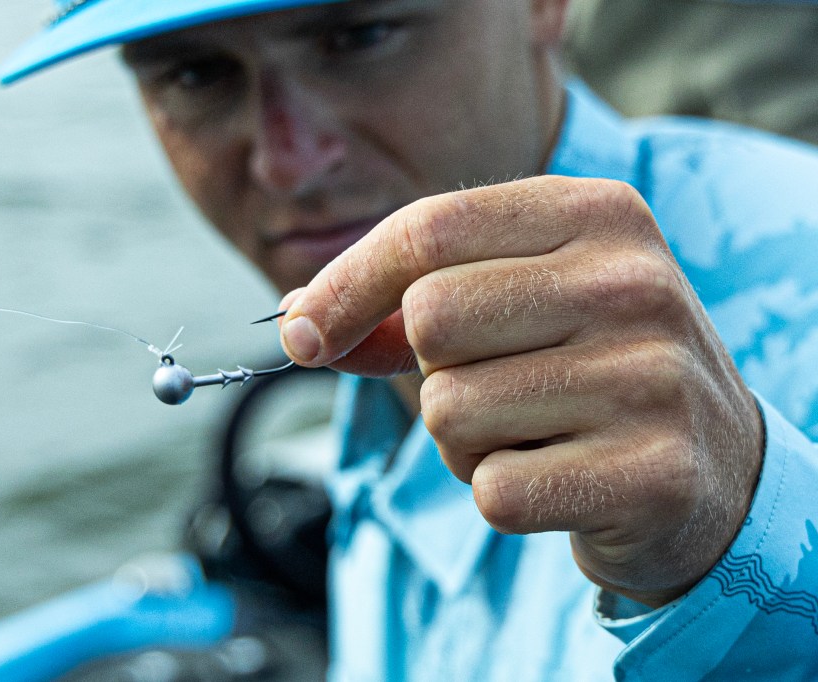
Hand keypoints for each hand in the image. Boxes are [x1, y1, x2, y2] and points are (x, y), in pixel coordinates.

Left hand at [278, 176, 763, 607]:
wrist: (713, 467)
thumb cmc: (588, 369)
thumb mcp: (515, 304)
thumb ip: (405, 304)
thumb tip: (299, 323)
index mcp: (597, 215)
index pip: (429, 228)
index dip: (346, 284)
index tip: (304, 333)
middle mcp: (632, 283)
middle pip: (430, 320)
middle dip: (432, 371)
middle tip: (496, 387)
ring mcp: (650, 377)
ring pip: (452, 412)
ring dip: (465, 441)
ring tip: (537, 434)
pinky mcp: (652, 472)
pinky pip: (492, 491)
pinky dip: (500, 495)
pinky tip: (560, 479)